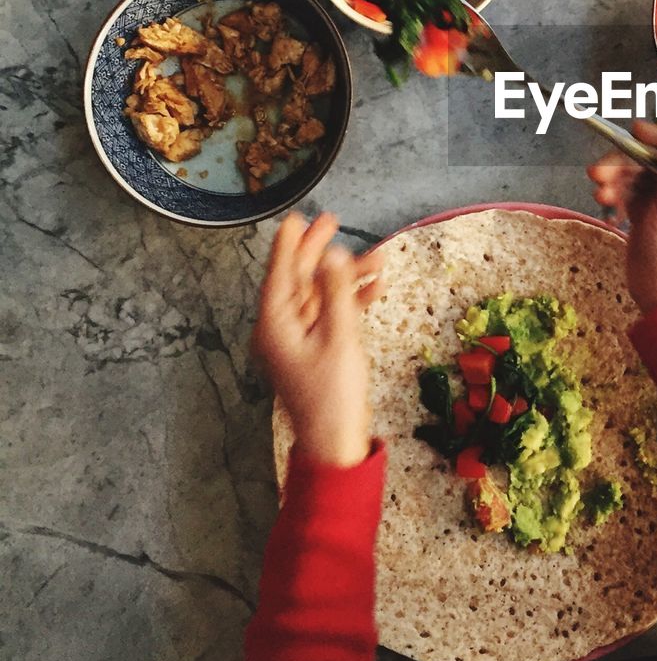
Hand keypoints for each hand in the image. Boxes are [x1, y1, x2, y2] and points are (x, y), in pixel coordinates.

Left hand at [252, 212, 383, 466]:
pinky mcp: (316, 349)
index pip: (280, 274)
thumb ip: (337, 291)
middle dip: (318, 252)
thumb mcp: (339, 336)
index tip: (297, 218)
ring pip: (320, 294)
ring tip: (376, 258)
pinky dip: (350, 299)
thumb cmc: (333, 395)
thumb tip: (334, 255)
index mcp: (276, 325)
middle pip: (298, 279)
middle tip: (332, 222)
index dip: (289, 244)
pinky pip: (330, 313)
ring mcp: (298, 340)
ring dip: (346, 276)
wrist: (336, 442)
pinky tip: (374, 288)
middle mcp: (281, 329)